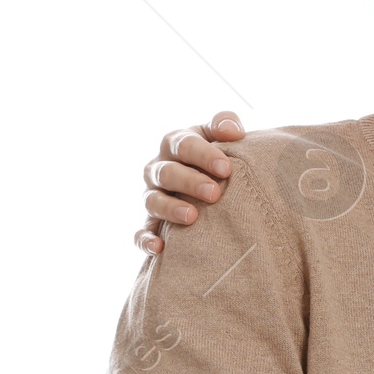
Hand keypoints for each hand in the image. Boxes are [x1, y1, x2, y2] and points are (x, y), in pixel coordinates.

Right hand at [136, 111, 246, 253]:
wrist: (210, 181)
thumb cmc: (216, 156)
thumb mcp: (219, 136)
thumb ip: (225, 124)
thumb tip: (232, 130)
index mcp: (174, 144)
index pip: (183, 144)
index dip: (203, 155)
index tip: (226, 168)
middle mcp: (159, 169)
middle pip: (167, 173)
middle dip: (189, 182)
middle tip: (215, 193)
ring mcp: (153, 195)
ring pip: (152, 201)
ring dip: (170, 209)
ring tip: (192, 217)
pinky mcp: (151, 222)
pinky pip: (141, 231)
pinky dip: (145, 239)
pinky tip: (159, 248)